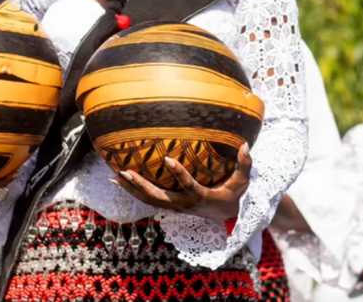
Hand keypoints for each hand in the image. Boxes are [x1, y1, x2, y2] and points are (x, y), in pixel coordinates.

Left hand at [114, 143, 251, 221]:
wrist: (227, 218)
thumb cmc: (234, 195)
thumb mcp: (243, 182)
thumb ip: (245, 165)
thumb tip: (246, 145)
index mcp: (203, 197)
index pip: (189, 186)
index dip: (179, 174)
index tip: (167, 159)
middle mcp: (186, 205)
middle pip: (160, 197)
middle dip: (142, 185)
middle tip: (126, 171)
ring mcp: (176, 207)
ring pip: (150, 201)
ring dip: (132, 189)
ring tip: (115, 176)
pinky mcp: (169, 206)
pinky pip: (148, 200)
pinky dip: (132, 192)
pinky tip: (117, 180)